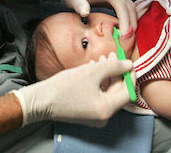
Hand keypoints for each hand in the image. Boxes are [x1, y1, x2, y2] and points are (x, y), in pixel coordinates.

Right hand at [13, 52, 134, 126]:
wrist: (41, 100)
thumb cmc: (65, 87)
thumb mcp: (92, 72)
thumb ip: (113, 66)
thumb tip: (129, 64)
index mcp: (107, 109)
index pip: (127, 91)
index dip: (129, 74)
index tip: (128, 60)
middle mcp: (104, 116)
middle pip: (117, 91)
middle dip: (116, 72)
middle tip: (111, 55)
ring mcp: (95, 116)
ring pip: (107, 92)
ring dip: (106, 74)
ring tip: (100, 59)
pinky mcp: (87, 112)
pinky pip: (99, 95)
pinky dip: (98, 82)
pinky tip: (93, 68)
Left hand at [45, 0, 136, 35]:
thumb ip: (79, 5)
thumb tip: (85, 12)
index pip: (122, 6)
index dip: (126, 21)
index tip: (125, 35)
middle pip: (129, 6)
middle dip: (132, 22)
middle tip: (129, 38)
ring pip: (128, 6)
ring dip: (130, 20)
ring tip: (127, 35)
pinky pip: (123, 6)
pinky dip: (125, 17)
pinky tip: (121, 27)